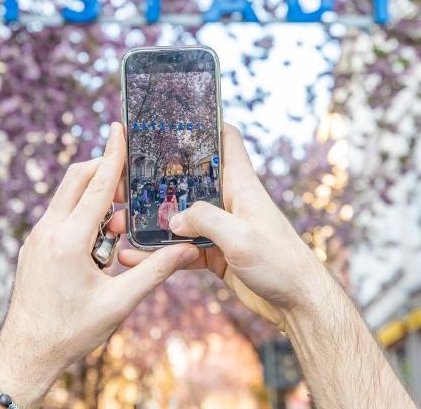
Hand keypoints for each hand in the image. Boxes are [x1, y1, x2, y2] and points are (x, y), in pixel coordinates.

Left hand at [0, 123, 197, 408]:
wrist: (26, 353)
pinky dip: (81, 217)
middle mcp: (46, 231)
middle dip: (104, 173)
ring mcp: (35, 237)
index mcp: (68, 240)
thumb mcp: (119, 303)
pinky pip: (59, 216)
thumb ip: (154, 271)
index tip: (119, 128)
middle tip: (130, 185)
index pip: (95, 185)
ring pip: (67, 198)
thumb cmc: (70, 332)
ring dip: (94, 201)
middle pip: (76, 180)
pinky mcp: (33, 247)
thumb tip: (186, 250)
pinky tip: (99, 246)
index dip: (112, 155)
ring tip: (117, 232)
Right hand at [119, 123, 334, 332]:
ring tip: (122, 222)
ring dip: (154, 219)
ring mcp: (222, 228)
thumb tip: (173, 219)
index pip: (227, 140)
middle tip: (127, 178)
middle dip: (161, 177)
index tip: (175, 118)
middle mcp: (230, 201)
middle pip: (191, 178)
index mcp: (241, 185)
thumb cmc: (281, 263)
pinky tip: (137, 257)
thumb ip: (206, 220)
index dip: (206, 123)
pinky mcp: (216, 254)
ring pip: (181, 216)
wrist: (298, 303)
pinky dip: (161, 252)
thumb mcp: (241, 237)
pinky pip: (182, 248)